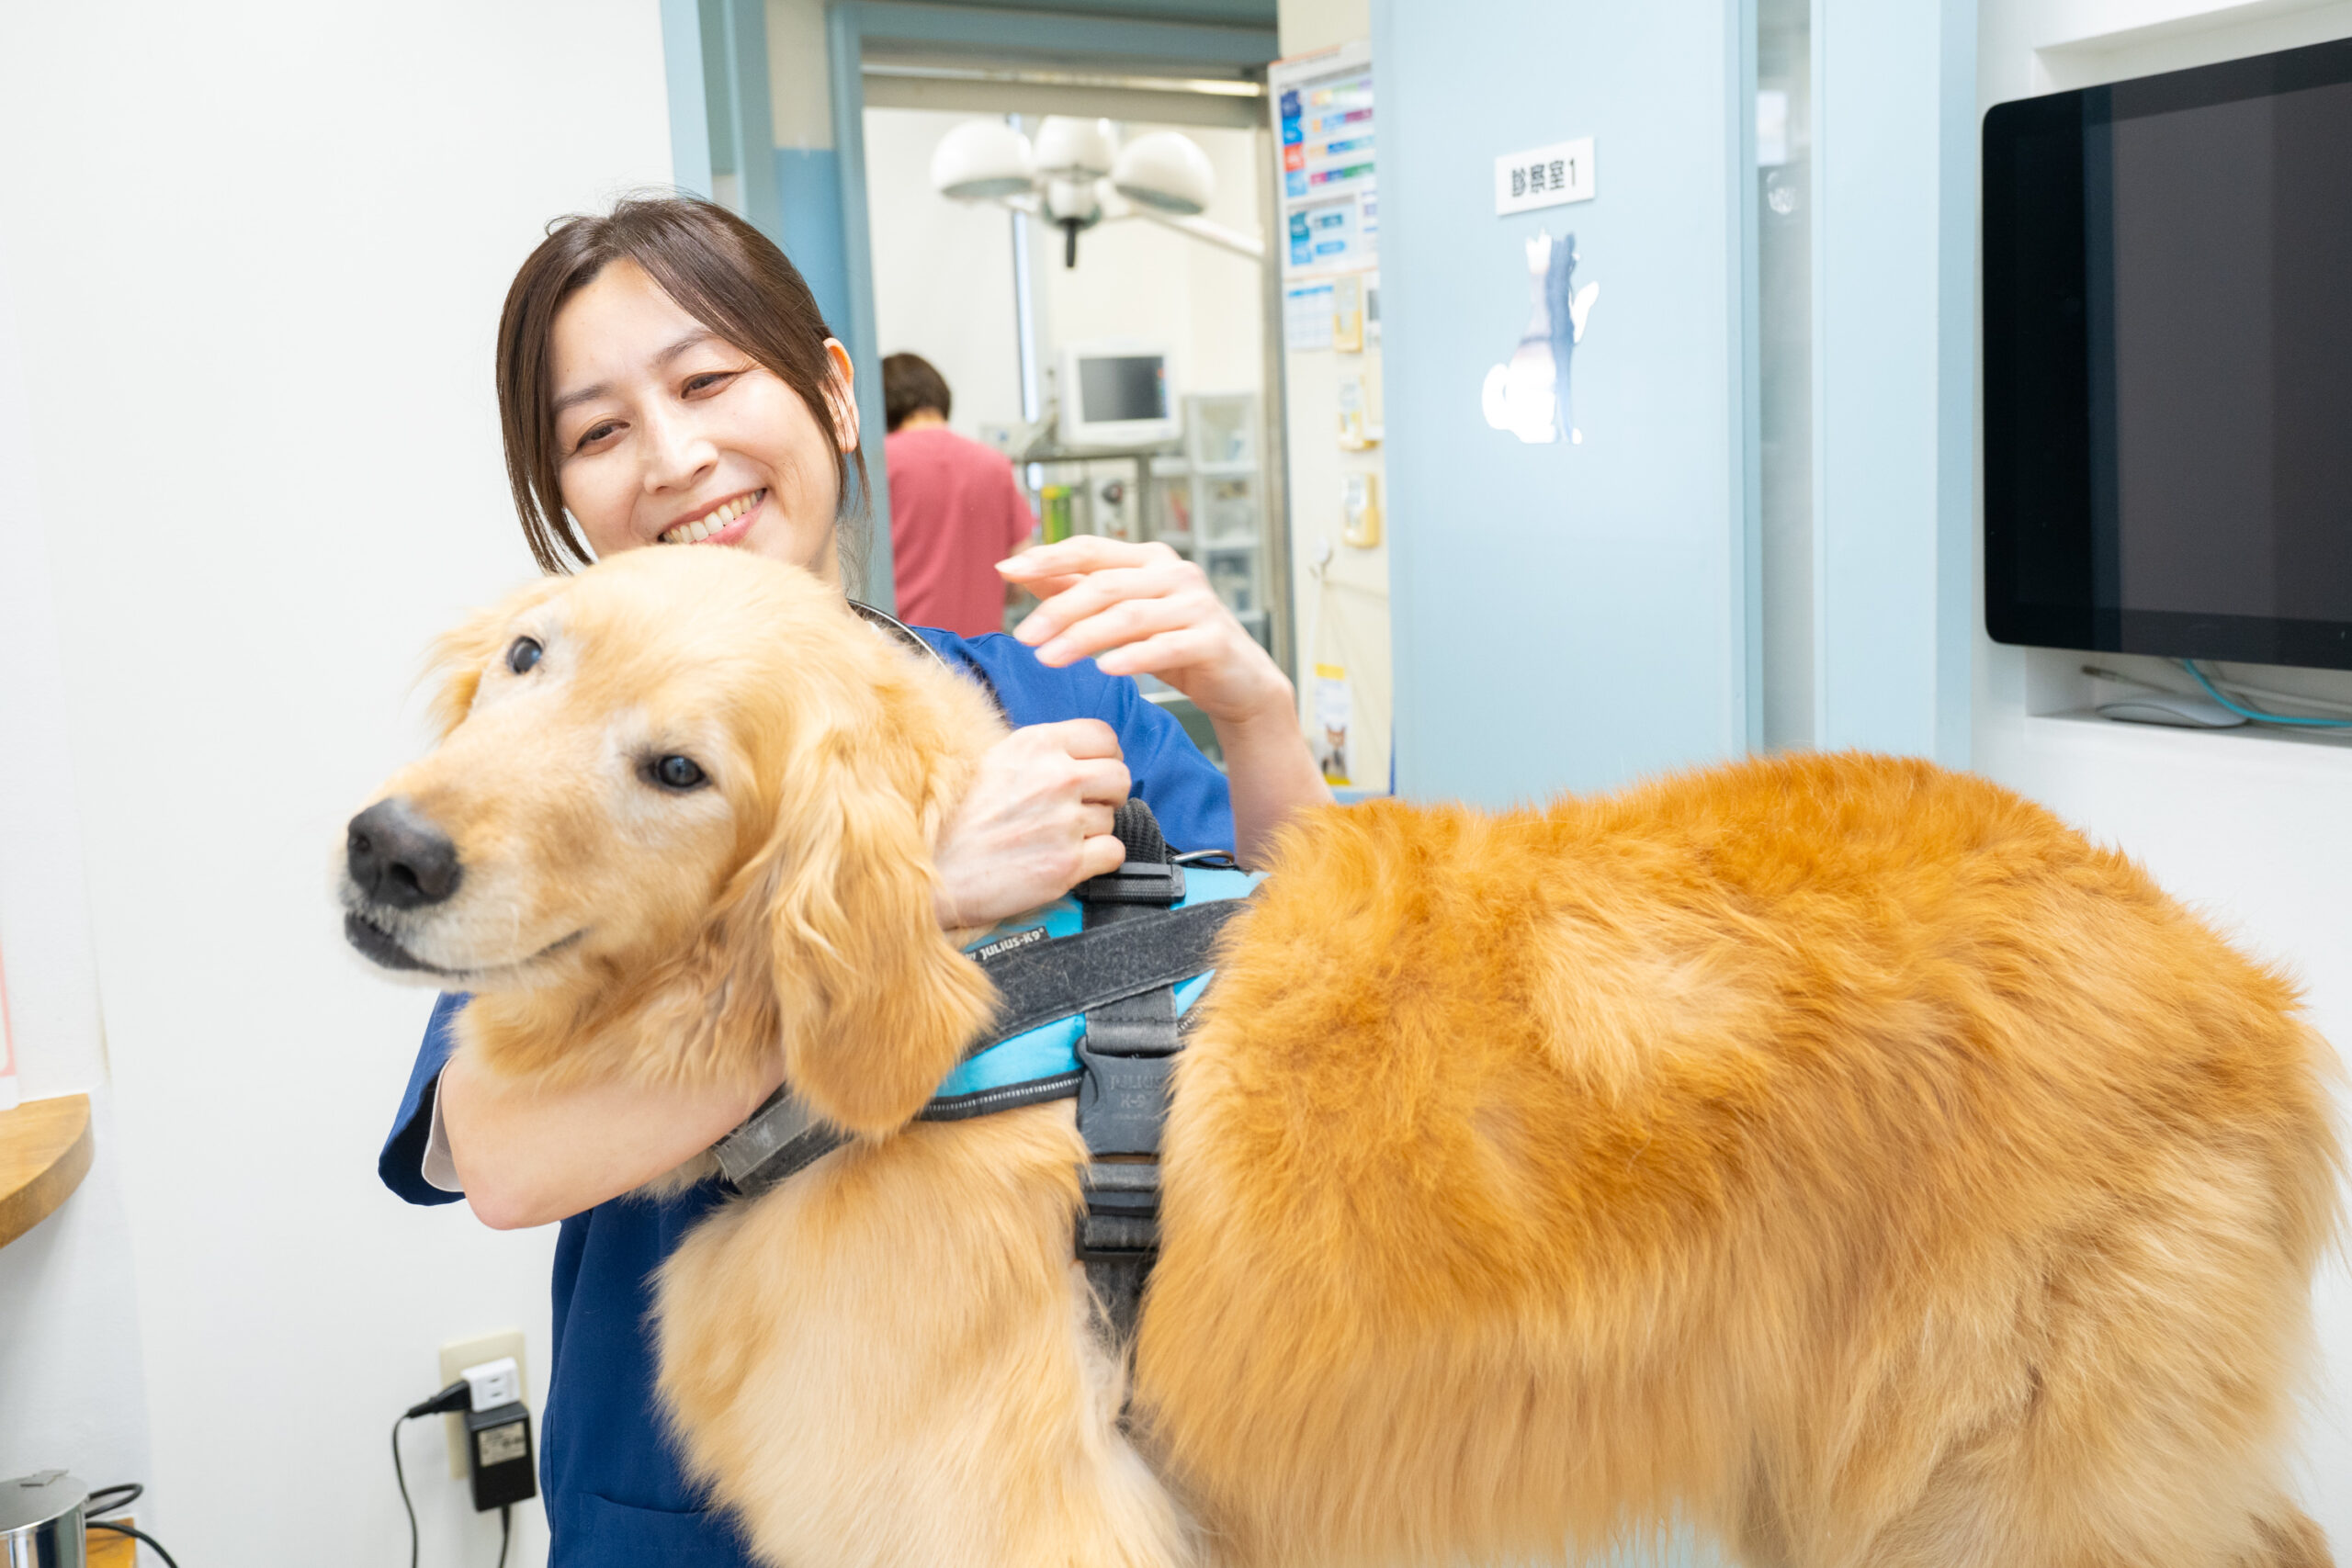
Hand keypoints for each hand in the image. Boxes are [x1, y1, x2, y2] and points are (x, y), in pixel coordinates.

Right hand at [932, 720, 1130, 927]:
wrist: (936, 870)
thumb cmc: (960, 819)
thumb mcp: (996, 762)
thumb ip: (1042, 753)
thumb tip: (1082, 755)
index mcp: (1037, 745)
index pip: (1105, 737)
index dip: (1105, 757)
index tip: (1093, 773)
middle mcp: (1056, 777)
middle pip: (1120, 776)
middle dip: (1107, 794)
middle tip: (1082, 808)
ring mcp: (1064, 821)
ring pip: (1113, 818)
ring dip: (1093, 830)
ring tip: (1056, 838)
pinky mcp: (1069, 862)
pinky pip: (1114, 852)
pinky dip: (1098, 860)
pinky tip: (1069, 859)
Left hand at [1000, 538, 1290, 726]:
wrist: (1239, 682)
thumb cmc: (1176, 646)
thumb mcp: (1124, 616)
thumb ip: (1078, 591)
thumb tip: (1021, 570)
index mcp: (1150, 560)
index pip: (1091, 549)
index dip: (1047, 556)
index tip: (1006, 569)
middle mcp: (1175, 574)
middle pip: (1105, 585)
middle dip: (1058, 610)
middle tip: (1024, 636)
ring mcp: (1197, 605)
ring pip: (1129, 616)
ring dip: (1083, 637)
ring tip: (1048, 659)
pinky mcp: (1212, 639)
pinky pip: (1165, 646)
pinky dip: (1132, 656)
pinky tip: (1104, 669)